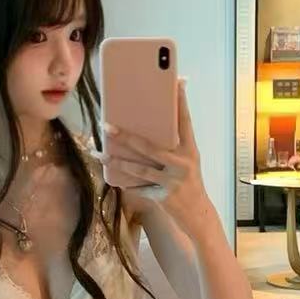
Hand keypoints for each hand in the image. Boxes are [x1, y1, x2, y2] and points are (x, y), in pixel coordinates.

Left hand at [102, 80, 212, 236]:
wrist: (198, 214)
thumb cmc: (188, 183)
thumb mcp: (187, 163)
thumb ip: (172, 147)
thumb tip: (145, 131)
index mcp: (190, 150)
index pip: (185, 122)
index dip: (181, 103)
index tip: (177, 83)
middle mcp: (183, 164)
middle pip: (150, 147)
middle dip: (127, 137)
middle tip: (108, 126)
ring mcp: (173, 181)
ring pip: (139, 169)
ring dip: (118, 161)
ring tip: (101, 153)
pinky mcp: (164, 196)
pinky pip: (140, 187)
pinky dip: (127, 183)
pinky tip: (112, 176)